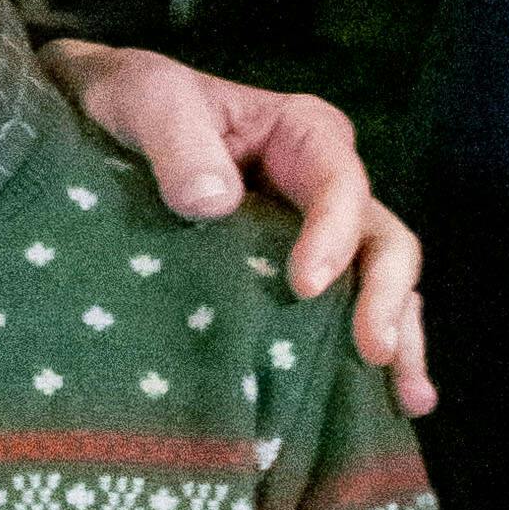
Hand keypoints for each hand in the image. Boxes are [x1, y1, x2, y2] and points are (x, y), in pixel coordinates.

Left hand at [53, 45, 429, 410]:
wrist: (100, 121)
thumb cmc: (133, 102)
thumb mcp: (149, 101)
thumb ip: (178, 142)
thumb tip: (215, 201)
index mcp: (304, 135)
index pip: (340, 184)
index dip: (333, 235)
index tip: (305, 285)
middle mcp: (324, 189)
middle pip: (380, 239)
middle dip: (386, 298)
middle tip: (374, 352)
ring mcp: (315, 239)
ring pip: (378, 285)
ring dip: (397, 339)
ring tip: (408, 399)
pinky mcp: (291, 283)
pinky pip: (340, 317)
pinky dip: (361, 360)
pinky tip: (382, 408)